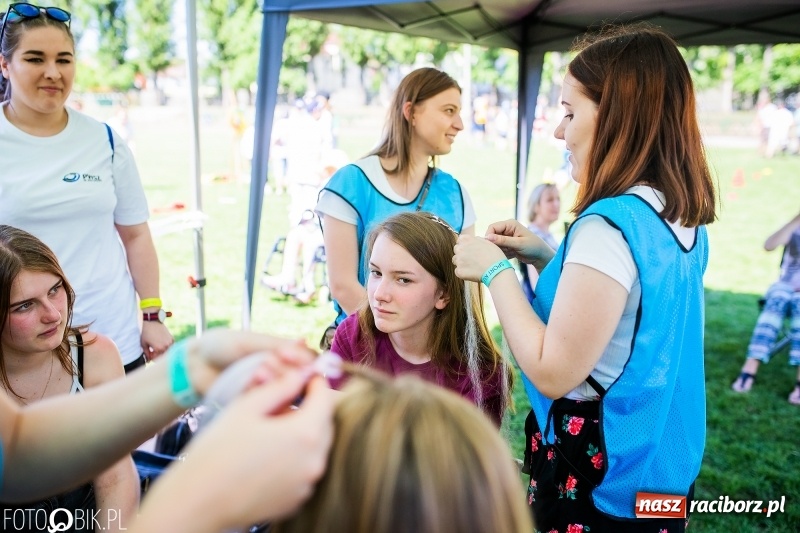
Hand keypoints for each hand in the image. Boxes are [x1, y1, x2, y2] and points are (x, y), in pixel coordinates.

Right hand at [139, 370, 334, 530]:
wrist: (197, 501)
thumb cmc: (217, 451)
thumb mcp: (247, 408)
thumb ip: (280, 387)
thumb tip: (300, 375)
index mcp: (306, 434)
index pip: (326, 398)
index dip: (316, 384)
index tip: (304, 377)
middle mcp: (314, 461)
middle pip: (324, 424)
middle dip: (310, 409)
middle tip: (283, 402)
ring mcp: (307, 484)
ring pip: (315, 448)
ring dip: (301, 434)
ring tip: (270, 430)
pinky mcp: (296, 500)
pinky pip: (304, 469)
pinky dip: (294, 457)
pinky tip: (266, 455)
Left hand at [141, 321, 172, 359]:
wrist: (151, 321)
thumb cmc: (145, 332)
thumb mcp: (143, 344)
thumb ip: (146, 353)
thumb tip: (148, 360)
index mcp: (159, 348)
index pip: (156, 359)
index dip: (151, 358)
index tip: (148, 354)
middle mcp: (166, 346)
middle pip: (162, 356)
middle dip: (157, 355)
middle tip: (152, 351)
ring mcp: (170, 342)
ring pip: (167, 352)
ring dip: (162, 352)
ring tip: (157, 348)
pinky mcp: (172, 338)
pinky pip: (170, 347)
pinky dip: (167, 347)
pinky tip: (162, 344)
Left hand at [185, 329, 316, 396]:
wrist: (195, 364)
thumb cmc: (223, 346)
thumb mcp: (251, 340)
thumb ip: (279, 345)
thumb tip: (305, 343)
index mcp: (285, 355)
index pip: (310, 362)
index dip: (305, 362)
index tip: (288, 355)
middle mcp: (282, 374)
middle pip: (300, 379)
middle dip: (284, 372)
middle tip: (264, 364)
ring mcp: (271, 392)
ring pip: (286, 393)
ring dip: (272, 383)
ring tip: (256, 374)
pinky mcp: (258, 408)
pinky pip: (268, 405)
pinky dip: (259, 393)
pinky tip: (248, 385)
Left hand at [452, 234, 506, 281]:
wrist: (496, 270)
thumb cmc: (494, 256)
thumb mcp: (487, 242)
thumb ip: (476, 240)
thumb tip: (473, 241)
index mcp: (466, 239)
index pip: (460, 241)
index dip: (465, 245)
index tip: (470, 249)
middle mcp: (460, 248)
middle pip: (457, 250)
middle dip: (462, 254)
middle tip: (472, 259)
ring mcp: (458, 260)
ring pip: (456, 261)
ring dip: (462, 263)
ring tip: (473, 266)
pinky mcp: (459, 271)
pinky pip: (457, 271)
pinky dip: (463, 272)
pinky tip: (472, 272)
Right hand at [484, 219, 553, 265]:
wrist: (541, 256)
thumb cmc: (533, 247)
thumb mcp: (518, 244)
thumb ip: (503, 241)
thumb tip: (488, 238)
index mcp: (510, 224)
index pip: (492, 227)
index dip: (489, 236)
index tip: (490, 247)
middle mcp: (507, 229)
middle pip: (492, 235)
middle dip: (494, 244)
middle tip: (502, 251)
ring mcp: (506, 237)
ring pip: (494, 243)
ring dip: (499, 250)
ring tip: (510, 253)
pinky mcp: (506, 245)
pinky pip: (498, 249)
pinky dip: (502, 253)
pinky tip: (511, 255)